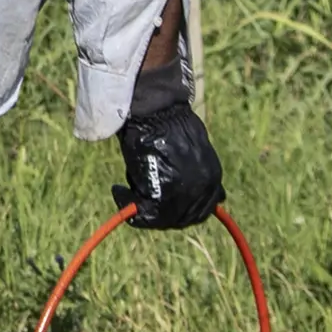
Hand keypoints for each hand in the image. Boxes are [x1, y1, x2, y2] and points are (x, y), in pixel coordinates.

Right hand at [113, 103, 222, 229]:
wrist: (156, 112)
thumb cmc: (169, 124)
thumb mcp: (191, 151)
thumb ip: (194, 174)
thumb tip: (194, 191)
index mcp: (212, 178)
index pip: (201, 210)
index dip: (182, 213)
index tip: (164, 208)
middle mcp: (202, 191)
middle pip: (183, 218)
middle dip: (162, 215)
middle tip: (142, 205)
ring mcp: (184, 195)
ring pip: (163, 219)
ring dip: (144, 210)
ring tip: (127, 193)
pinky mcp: (161, 196)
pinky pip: (144, 213)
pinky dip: (128, 204)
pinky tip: (118, 191)